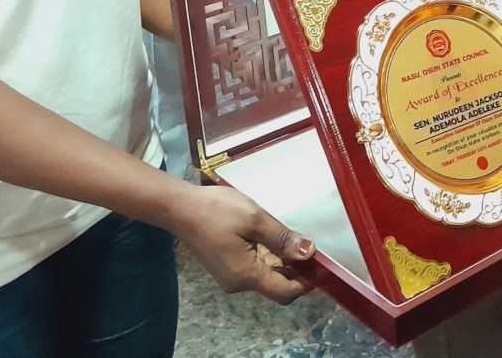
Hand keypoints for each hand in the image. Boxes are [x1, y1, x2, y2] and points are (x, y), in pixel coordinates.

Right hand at [165, 184, 314, 304]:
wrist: (179, 208)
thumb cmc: (217, 210)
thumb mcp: (255, 220)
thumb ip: (283, 239)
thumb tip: (309, 252)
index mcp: (246, 275)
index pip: (285, 292)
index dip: (306, 282)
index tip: (321, 265)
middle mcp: (238, 283)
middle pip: (276, 285)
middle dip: (297, 270)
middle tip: (311, 246)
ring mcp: (230, 276)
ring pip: (266, 275)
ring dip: (282, 262)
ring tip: (294, 239)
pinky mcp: (225, 266)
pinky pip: (254, 268)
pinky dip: (268, 257)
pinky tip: (274, 239)